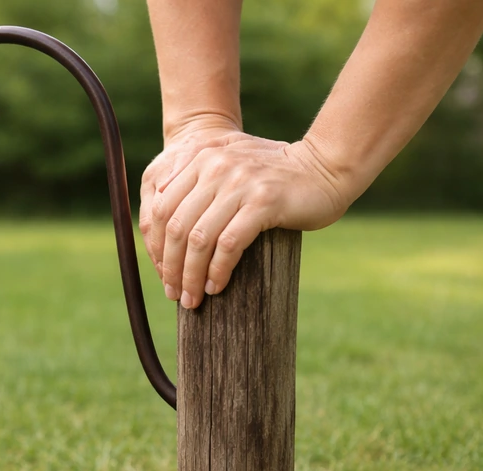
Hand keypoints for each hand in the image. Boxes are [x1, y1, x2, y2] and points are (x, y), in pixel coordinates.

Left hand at [139, 128, 350, 308]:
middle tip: (174, 293)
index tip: (164, 273)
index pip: (161, 208)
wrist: (326, 166)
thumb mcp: (232, 157)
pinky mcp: (264, 202)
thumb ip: (197, 171)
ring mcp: (240, 184)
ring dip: (192, 276)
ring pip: (199, 239)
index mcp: (203, 157)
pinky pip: (229, 245)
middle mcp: (217, 167)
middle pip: (176, 227)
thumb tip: (158, 203)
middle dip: (171, 267)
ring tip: (192, 299)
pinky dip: (218, 270)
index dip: (156, 246)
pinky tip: (217, 287)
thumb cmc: (277, 172)